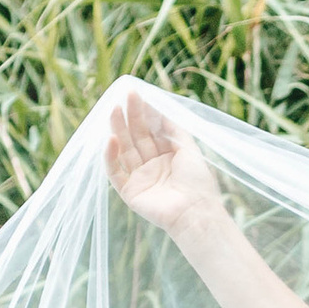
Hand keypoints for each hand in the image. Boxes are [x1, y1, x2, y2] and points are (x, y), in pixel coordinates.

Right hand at [108, 87, 226, 239]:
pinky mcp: (130, 192)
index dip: (145, 114)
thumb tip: (161, 110)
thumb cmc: (198, 182)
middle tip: (126, 96)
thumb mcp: (189, 149)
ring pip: (125, 150)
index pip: (152, 131)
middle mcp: (153, 166)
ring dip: (118, 130)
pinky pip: (116, 173)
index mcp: (167, 157)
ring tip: (114, 109)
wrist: (195, 212)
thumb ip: (175, 130)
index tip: (137, 95)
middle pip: (137, 137)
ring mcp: (140, 179)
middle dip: (131, 116)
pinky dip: (111, 157)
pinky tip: (110, 139)